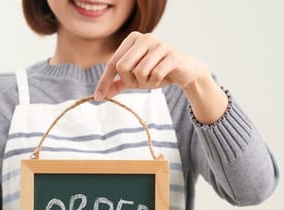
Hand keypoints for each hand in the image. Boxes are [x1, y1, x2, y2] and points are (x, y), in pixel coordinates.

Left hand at [94, 31, 210, 100]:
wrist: (185, 73)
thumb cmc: (158, 72)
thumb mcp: (135, 78)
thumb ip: (117, 84)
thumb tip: (99, 95)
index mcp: (133, 38)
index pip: (113, 62)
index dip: (104, 81)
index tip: (98, 97)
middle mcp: (146, 37)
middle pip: (123, 66)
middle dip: (130, 80)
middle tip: (140, 83)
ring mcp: (160, 45)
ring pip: (139, 72)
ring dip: (145, 82)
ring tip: (153, 79)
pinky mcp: (172, 55)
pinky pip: (155, 74)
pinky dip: (156, 82)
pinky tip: (162, 79)